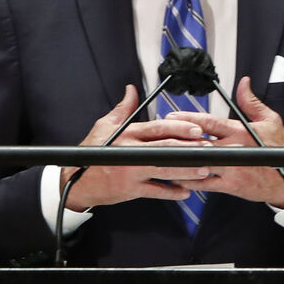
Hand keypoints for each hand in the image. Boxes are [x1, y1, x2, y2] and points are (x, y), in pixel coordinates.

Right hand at [61, 84, 211, 210]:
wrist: (76, 180)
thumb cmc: (92, 152)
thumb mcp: (104, 126)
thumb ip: (122, 109)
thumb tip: (131, 90)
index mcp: (127, 134)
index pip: (157, 128)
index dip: (179, 128)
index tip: (197, 128)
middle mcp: (130, 152)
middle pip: (164, 149)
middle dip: (188, 149)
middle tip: (207, 149)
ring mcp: (131, 172)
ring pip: (163, 171)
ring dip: (185, 171)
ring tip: (203, 170)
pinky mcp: (130, 190)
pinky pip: (155, 192)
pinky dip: (171, 193)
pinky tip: (185, 191)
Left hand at [166, 76, 283, 206]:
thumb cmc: (280, 150)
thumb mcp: (270, 120)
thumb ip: (251, 102)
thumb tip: (243, 83)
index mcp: (240, 132)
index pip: (209, 122)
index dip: (188, 118)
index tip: (172, 115)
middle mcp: (233, 149)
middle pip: (199, 142)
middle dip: (178, 138)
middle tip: (161, 135)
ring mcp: (230, 168)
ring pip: (199, 162)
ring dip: (180, 159)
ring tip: (162, 155)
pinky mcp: (230, 185)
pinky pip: (204, 183)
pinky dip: (189, 180)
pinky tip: (177, 176)